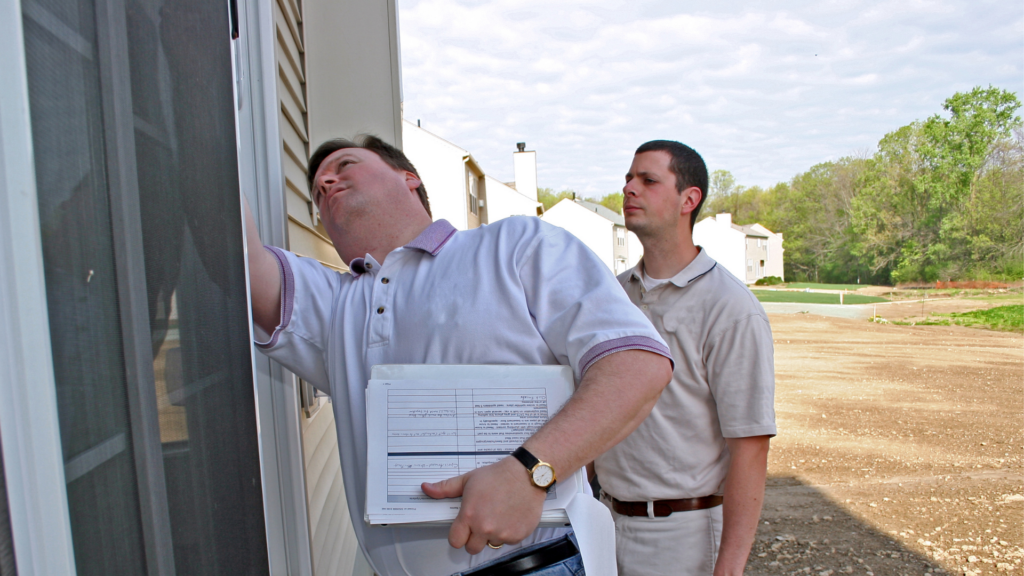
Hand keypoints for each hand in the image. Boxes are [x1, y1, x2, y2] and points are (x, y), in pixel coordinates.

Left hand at [421, 456, 546, 553]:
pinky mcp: (517, 536)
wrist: (526, 475)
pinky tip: (509, 517)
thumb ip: (445, 488)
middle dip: (474, 538)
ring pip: (491, 544)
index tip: (463, 529)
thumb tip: (427, 488)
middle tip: (481, 522)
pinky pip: (508, 542)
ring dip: (492, 535)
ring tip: (497, 516)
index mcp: (469, 515)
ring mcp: (501, 533)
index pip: (455, 541)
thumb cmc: (498, 476)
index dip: (458, 535)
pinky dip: (508, 533)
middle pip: (472, 548)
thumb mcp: (468, 479)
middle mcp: (484, 527)